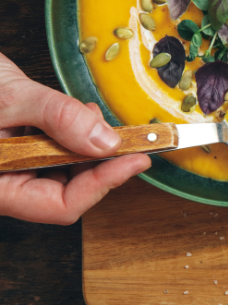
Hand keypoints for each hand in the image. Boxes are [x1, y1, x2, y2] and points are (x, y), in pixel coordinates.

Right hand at [0, 53, 149, 224]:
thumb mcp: (8, 98)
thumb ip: (57, 117)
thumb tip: (105, 141)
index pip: (60, 206)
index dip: (103, 185)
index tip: (137, 159)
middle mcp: (4, 184)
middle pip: (68, 191)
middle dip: (100, 163)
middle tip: (130, 137)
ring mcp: (11, 168)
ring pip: (65, 171)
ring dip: (87, 146)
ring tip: (86, 116)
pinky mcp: (18, 150)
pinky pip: (55, 152)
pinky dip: (73, 133)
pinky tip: (73, 114)